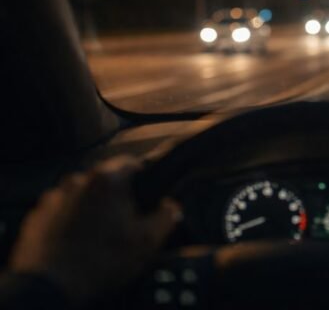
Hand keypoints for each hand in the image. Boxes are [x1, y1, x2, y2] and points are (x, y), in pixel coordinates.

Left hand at [9, 156, 180, 305]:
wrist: (50, 287)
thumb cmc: (99, 262)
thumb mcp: (147, 242)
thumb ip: (166, 217)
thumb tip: (170, 207)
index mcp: (107, 180)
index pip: (131, 162)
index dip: (142, 176)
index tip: (145, 191)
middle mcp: (77, 181)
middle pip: (105, 180)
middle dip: (115, 197)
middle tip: (123, 223)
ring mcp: (53, 198)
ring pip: (82, 196)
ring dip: (91, 209)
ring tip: (98, 237)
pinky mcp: (37, 217)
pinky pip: (61, 212)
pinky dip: (70, 223)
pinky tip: (78, 243)